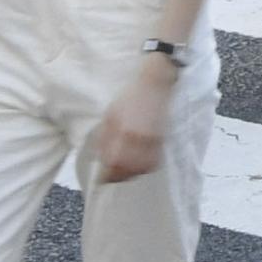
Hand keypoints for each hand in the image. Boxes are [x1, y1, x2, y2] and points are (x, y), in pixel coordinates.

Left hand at [90, 57, 175, 184]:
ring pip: (141, 167)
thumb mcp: (110, 113)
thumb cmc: (130, 96)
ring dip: (132, 173)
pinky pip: (154, 161)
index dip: (106, 173)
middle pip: (127, 168)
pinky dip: (146, 167)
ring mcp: (152, 140)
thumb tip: (100, 156)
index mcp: (122, 130)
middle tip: (111, 177)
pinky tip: (140, 165)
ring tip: (125, 172)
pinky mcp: (162, 139)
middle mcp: (137, 138)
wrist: (155, 83)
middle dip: (118, 176)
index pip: (113, 161)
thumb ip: (104, 136)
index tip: (102, 177)